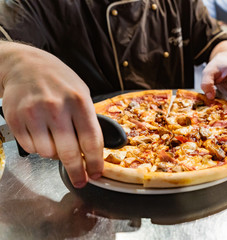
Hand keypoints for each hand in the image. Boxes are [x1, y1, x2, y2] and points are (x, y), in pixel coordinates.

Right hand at [0, 42, 103, 187]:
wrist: (25, 65)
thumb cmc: (59, 81)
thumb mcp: (81, 92)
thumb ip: (88, 119)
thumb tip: (94, 150)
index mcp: (79, 101)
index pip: (91, 140)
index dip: (95, 161)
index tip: (96, 173)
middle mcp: (57, 107)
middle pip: (69, 152)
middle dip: (77, 172)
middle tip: (81, 180)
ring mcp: (34, 113)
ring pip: (48, 153)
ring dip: (56, 155)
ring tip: (57, 141)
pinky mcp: (16, 119)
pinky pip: (31, 148)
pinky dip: (39, 147)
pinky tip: (43, 134)